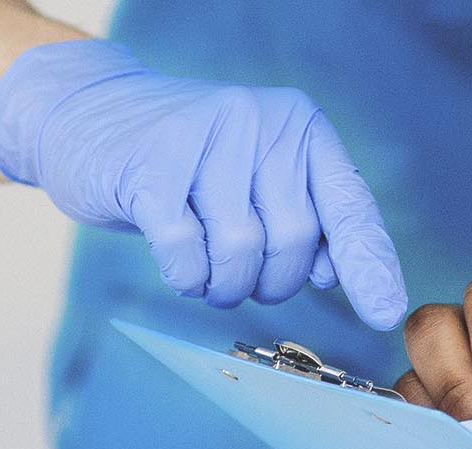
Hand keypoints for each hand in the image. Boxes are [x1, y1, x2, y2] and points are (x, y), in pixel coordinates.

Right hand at [0, 39, 406, 328]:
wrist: (87, 112)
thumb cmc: (190, 162)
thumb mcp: (259, 177)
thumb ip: (308, 217)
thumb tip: (338, 275)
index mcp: (300, 127)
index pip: (350, 206)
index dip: (369, 265)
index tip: (384, 314)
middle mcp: (259, 122)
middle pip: (294, 239)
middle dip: (274, 280)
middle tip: (246, 277)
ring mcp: (203, 138)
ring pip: (240, 250)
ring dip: (225, 283)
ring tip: (209, 271)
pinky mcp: (149, 165)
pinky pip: (186, 252)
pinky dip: (186, 276)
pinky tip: (179, 262)